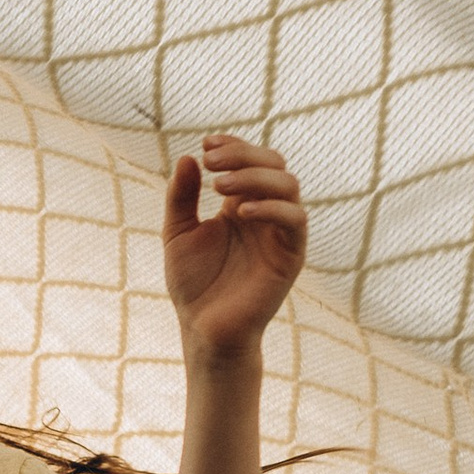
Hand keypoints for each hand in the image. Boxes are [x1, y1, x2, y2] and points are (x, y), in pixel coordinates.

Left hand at [163, 134, 305, 364]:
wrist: (204, 328)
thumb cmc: (193, 284)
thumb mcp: (178, 233)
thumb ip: (181, 197)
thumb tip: (188, 158)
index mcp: (241, 204)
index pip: (251, 161)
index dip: (234, 146)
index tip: (206, 144)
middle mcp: (266, 214)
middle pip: (274, 165)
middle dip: (244, 155)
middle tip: (211, 161)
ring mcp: (280, 233)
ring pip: (288, 186)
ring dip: (255, 177)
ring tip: (220, 186)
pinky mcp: (291, 255)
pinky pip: (295, 220)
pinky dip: (271, 208)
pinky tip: (240, 211)